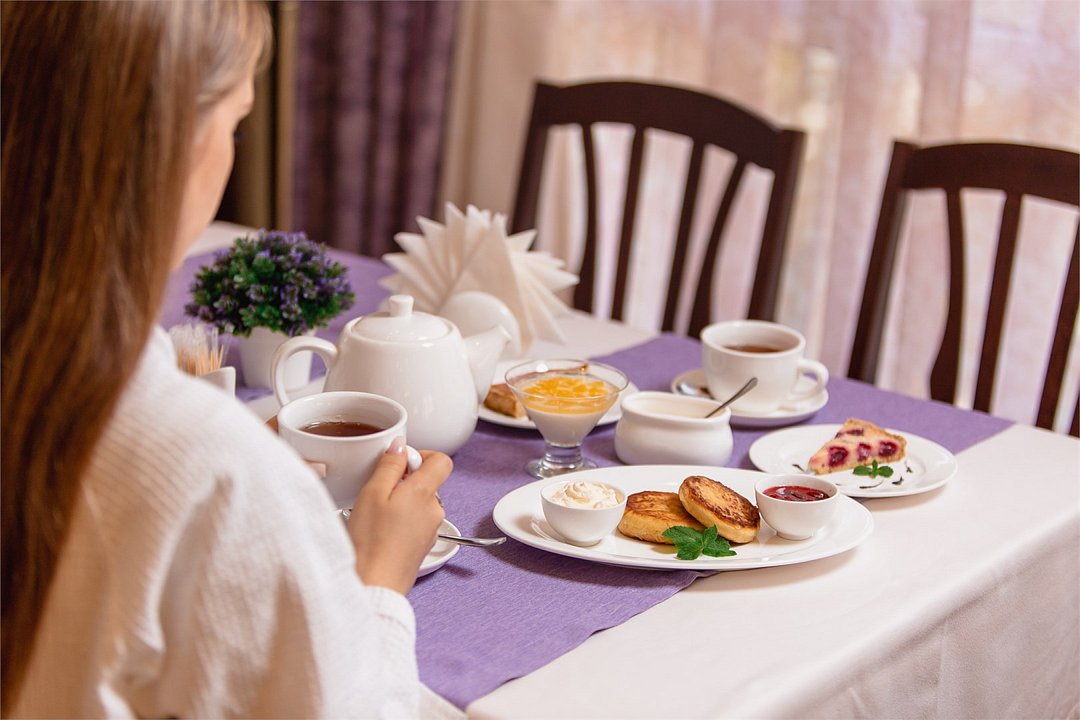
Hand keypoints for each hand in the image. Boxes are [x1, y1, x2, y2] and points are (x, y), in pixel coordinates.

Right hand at [347, 437, 450, 594]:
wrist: (375, 585)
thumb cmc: (371, 542)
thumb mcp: (372, 493)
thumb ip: (390, 465)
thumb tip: (401, 446)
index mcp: (425, 493)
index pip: (442, 461)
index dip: (421, 455)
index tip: (400, 462)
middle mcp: (434, 510)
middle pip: (428, 482)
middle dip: (405, 480)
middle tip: (379, 490)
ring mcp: (431, 529)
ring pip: (420, 503)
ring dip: (401, 501)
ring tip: (376, 514)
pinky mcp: (423, 545)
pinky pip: (416, 522)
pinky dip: (401, 520)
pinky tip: (380, 531)